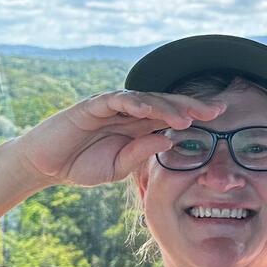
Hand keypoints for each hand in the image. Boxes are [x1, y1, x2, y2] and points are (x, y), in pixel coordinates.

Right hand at [12, 91, 224, 186]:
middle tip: (218, 111)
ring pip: (146, 99)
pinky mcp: (92, 105)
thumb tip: (169, 140)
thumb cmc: (81, 165)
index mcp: (139, 127)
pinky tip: (150, 109)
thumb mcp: (118, 167)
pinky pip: (117, 100)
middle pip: (165, 104)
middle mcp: (129, 112)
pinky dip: (134, 102)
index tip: (221, 118)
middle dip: (192, 107)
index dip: (195, 116)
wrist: (45, 166)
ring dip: (167, 107)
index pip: (172, 117)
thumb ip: (141, 153)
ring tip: (189, 117)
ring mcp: (112, 106)